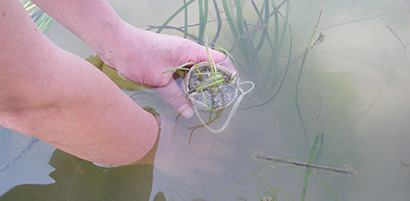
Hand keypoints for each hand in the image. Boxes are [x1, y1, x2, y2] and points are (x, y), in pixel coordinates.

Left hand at [100, 22, 235, 116]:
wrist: (115, 43)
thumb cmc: (139, 56)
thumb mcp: (160, 81)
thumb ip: (176, 96)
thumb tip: (189, 111)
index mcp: (190, 51)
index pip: (218, 59)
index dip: (227, 73)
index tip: (232, 88)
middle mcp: (186, 51)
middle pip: (208, 66)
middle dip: (214, 82)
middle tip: (216, 100)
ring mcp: (176, 55)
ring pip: (194, 70)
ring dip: (199, 83)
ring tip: (203, 100)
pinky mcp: (167, 60)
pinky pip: (182, 71)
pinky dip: (186, 82)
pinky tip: (186, 94)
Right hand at [153, 117, 234, 183]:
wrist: (160, 140)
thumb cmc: (171, 122)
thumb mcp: (184, 113)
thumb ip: (191, 115)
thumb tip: (191, 110)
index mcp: (207, 132)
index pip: (225, 134)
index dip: (230, 136)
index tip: (232, 137)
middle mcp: (205, 148)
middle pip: (223, 152)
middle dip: (228, 153)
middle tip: (232, 153)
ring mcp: (196, 161)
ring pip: (212, 167)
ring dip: (217, 168)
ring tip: (221, 169)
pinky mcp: (185, 171)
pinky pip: (193, 178)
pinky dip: (195, 180)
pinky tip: (197, 181)